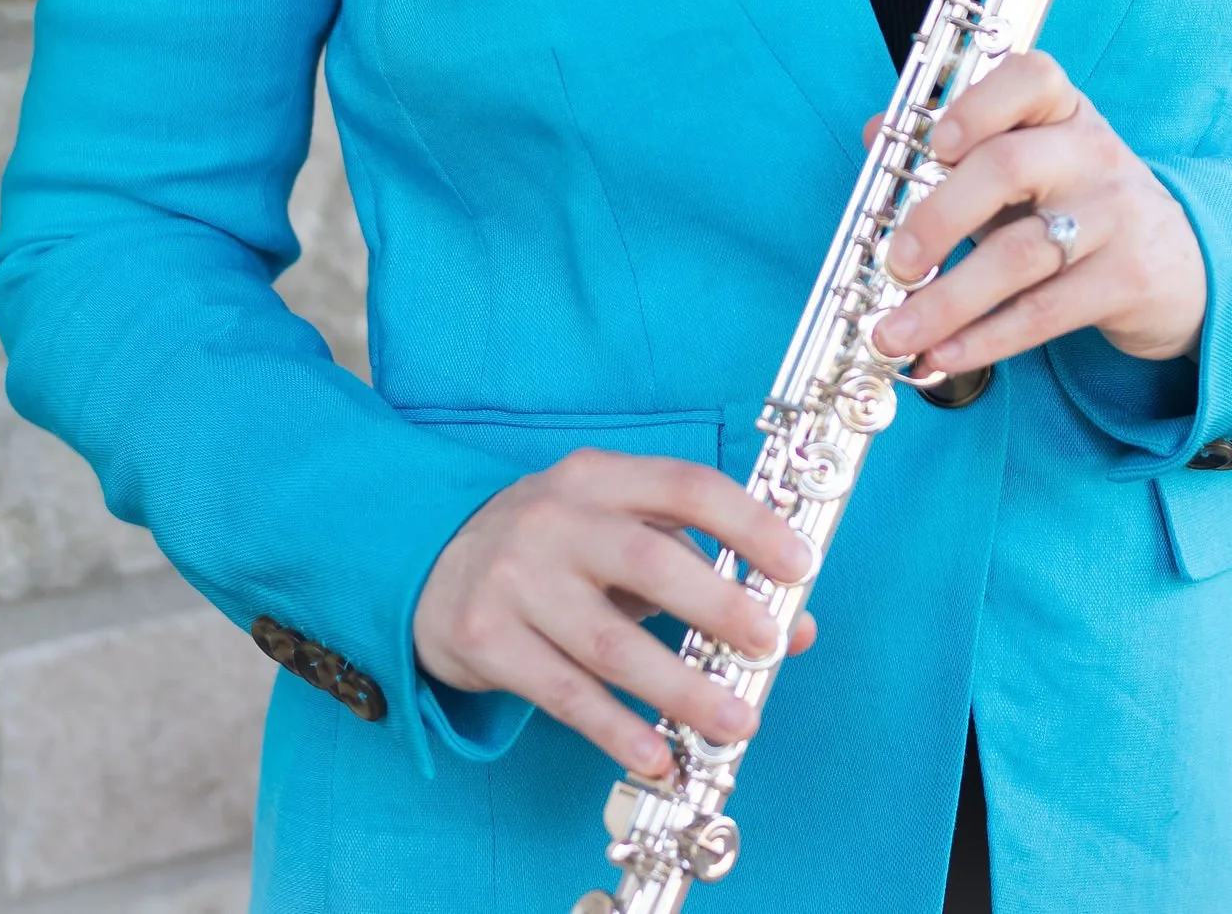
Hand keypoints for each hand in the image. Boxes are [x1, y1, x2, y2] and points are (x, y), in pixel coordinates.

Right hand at [413, 448, 815, 778]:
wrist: (431, 562)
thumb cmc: (554, 548)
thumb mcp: (616, 531)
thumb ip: (698, 565)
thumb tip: (795, 626)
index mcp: (599, 477)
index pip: (686, 486)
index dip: (748, 524)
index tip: (801, 565)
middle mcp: (556, 518)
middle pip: (650, 561)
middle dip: (719, 606)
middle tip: (770, 647)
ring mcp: (516, 578)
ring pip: (611, 641)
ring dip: (680, 687)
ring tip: (734, 722)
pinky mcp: (486, 639)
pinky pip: (563, 693)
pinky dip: (616, 729)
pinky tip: (657, 755)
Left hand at [867, 53, 1206, 376]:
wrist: (1182, 265)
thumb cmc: (1079, 204)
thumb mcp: (1028, 166)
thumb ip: (957, 150)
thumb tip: (876, 131)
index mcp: (1063, 112)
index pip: (1030, 78)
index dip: (977, 105)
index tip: (935, 144)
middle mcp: (1093, 152)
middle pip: (1008, 168)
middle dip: (937, 217)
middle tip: (893, 263)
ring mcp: (1116, 215)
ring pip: (1020, 254)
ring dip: (947, 300)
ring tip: (895, 333)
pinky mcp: (1127, 279)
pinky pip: (1043, 312)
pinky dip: (984, 338)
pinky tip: (943, 354)